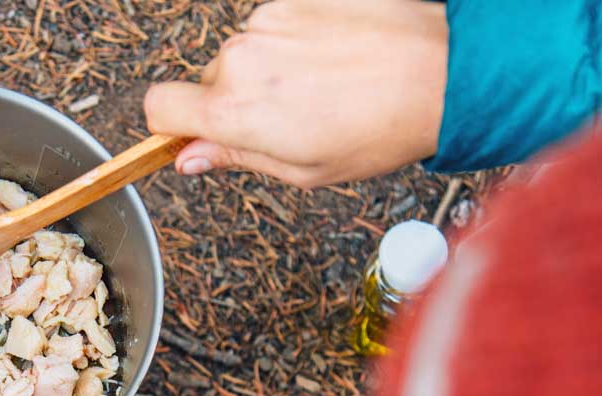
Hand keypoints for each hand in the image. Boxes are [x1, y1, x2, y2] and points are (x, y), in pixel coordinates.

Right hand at [145, 0, 447, 189]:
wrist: (442, 72)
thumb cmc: (380, 129)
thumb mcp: (302, 169)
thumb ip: (236, 158)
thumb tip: (191, 157)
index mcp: (235, 109)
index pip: (159, 107)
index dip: (171, 125)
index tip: (193, 134)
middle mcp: (242, 57)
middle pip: (209, 80)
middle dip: (237, 100)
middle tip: (291, 119)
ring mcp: (269, 20)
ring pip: (247, 51)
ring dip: (272, 68)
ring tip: (324, 86)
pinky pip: (279, 23)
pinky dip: (299, 40)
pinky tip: (337, 58)